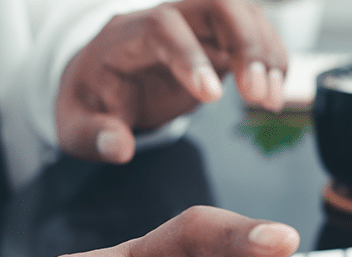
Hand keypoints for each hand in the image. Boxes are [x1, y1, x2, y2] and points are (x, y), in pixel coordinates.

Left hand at [56, 0, 287, 163]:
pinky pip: (255, 33)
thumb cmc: (93, 100)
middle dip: (246, 44)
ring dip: (267, 53)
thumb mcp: (77, 125)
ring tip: (271, 100)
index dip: (190, 56)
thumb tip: (119, 147)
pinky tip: (275, 92)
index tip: (211, 98)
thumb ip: (94, 136)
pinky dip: (273, 59)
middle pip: (215, 4)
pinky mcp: (219, 41)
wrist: (104, 80)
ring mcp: (196, 27)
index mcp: (124, 35)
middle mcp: (165, 20)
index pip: (162, 28)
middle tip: (259, 94)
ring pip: (243, 13)